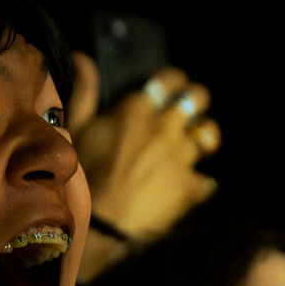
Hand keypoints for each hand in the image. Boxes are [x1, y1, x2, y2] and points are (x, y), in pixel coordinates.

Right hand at [68, 53, 219, 244]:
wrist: (98, 228)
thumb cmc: (82, 177)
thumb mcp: (76, 131)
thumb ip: (83, 93)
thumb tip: (82, 57)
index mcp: (135, 109)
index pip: (169, 79)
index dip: (174, 81)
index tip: (172, 87)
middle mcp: (164, 127)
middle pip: (197, 98)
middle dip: (196, 101)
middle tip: (190, 111)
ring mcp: (181, 157)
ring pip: (208, 135)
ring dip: (204, 138)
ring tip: (199, 145)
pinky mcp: (191, 186)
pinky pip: (208, 180)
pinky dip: (201, 184)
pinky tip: (192, 187)